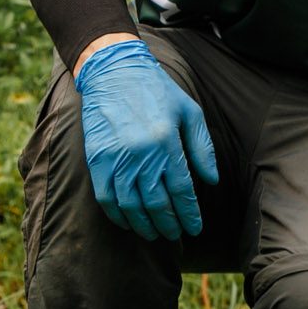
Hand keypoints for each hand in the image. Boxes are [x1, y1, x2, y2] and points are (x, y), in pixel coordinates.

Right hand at [74, 38, 217, 241]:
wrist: (114, 72)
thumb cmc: (158, 92)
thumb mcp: (190, 112)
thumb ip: (203, 148)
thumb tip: (211, 181)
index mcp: (166, 142)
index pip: (181, 190)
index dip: (189, 214)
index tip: (195, 228)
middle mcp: (140, 154)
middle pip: (156, 203)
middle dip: (169, 224)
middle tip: (177, 236)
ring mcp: (115, 158)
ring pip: (130, 205)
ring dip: (144, 225)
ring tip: (156, 234)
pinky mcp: (96, 159)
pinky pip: (105, 197)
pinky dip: (117, 215)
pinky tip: (129, 222)